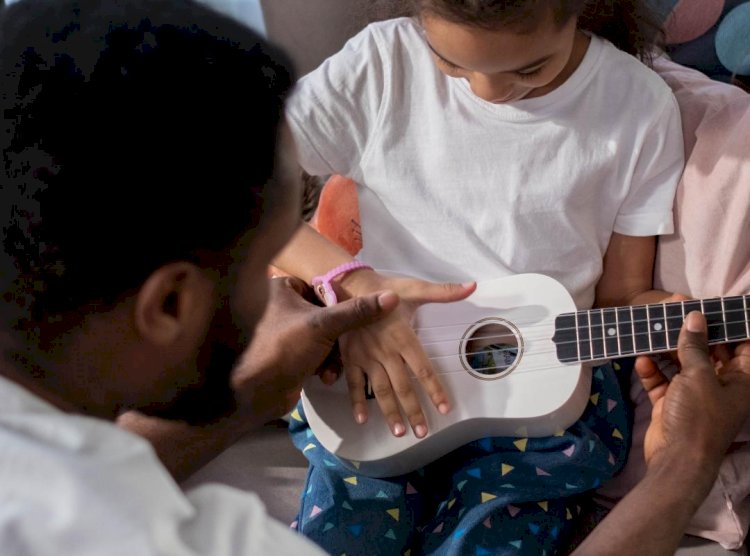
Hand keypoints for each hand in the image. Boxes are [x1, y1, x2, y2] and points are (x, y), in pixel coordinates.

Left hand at [230, 276, 397, 423]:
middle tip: (347, 349)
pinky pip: (315, 354)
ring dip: (332, 354)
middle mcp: (280, 307)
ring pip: (323, 337)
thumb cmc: (284, 348)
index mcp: (282, 290)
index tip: (354, 318)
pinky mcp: (288, 356)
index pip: (321, 288)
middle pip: (325, 314)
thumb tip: (392, 297)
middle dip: (338, 337)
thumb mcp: (324, 325)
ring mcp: (284, 334)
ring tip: (334, 368)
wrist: (253, 393)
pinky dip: (322, 364)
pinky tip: (324, 377)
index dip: (338, 304)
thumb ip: (357, 311)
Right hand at [336, 270, 475, 437]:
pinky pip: (353, 383)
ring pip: (380, 390)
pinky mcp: (351, 358)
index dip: (435, 390)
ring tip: (399, 432)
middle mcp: (385, 352)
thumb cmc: (387, 288)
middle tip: (422, 432)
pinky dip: (356, 402)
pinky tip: (362, 420)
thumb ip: (444, 292)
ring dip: (390, 412)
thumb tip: (472, 286)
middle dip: (413, 411)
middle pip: (403, 387)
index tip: (445, 408)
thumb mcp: (416, 288)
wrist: (351, 285)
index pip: (423, 370)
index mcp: (403, 337)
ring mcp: (366, 357)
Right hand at [635, 311, 749, 469]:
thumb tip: (695, 316)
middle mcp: (719, 385)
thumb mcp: (699, 376)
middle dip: (691, 331)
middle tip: (673, 308)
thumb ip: (696, 345)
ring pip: (681, 363)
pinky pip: (661, 380)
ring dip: (667, 347)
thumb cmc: (699, 416)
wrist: (677, 460)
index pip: (742, 345)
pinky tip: (641, 359)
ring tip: (651, 326)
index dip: (728, 325)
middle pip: (708, 351)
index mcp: (740, 379)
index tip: (711, 305)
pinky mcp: (670, 403)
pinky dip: (652, 370)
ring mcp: (693, 395)